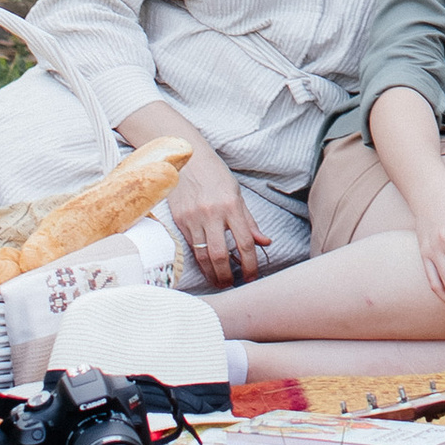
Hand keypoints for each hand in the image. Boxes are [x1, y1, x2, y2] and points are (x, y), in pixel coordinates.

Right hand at [167, 148, 270, 288]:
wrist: (188, 159)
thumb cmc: (216, 175)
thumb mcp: (237, 194)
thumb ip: (249, 221)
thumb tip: (265, 243)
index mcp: (231, 205)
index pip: (245, 242)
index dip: (250, 263)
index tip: (252, 276)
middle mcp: (212, 213)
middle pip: (220, 254)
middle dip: (227, 276)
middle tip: (233, 285)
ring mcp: (193, 218)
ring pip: (202, 255)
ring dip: (212, 274)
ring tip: (219, 282)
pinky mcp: (179, 221)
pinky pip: (190, 247)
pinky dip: (199, 261)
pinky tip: (205, 269)